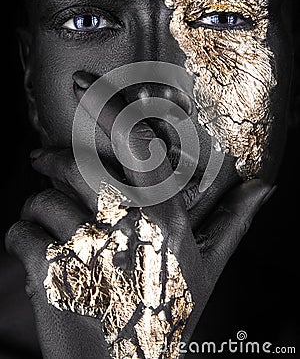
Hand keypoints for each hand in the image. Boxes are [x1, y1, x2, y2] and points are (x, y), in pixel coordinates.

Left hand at [6, 72, 274, 358]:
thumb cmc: (168, 313)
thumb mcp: (207, 266)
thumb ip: (233, 221)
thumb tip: (265, 187)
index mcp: (166, 216)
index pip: (134, 143)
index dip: (106, 107)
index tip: (81, 82)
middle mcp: (131, 225)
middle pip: (75, 164)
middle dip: (50, 156)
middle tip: (40, 158)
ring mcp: (90, 251)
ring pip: (42, 199)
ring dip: (37, 204)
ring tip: (46, 217)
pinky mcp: (53, 278)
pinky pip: (20, 232)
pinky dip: (19, 234)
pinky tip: (34, 250)